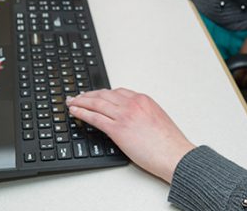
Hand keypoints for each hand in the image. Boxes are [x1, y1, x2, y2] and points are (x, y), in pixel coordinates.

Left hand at [67, 88, 194, 182]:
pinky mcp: (118, 129)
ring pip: (96, 104)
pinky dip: (82, 113)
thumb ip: (141, 113)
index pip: (117, 92)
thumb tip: (129, 118)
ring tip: (72, 103)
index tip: (94, 95)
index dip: (102, 93)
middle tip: (77, 97)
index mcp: (143, 100)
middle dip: (88, 95)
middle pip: (104, 95)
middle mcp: (132, 104)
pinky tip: (75, 113)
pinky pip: (95, 118)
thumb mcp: (156, 118)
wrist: (174, 154)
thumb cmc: (169, 142)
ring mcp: (124, 115)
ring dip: (81, 102)